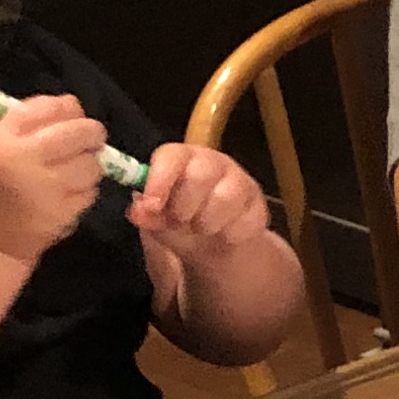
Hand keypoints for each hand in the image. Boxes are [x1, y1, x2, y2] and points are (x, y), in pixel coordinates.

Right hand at [0, 91, 112, 262]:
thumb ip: (27, 120)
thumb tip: (72, 104)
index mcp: (3, 138)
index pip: (49, 108)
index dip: (69, 108)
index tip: (73, 114)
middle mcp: (26, 159)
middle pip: (78, 132)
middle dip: (91, 133)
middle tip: (91, 138)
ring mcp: (47, 188)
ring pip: (90, 163)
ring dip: (90, 163)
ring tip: (75, 168)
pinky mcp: (62, 213)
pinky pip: (90, 192)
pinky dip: (86, 189)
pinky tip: (69, 191)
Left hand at [130, 143, 272, 267]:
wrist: (215, 243)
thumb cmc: (180, 221)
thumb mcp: (158, 221)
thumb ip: (147, 215)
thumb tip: (139, 210)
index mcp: (182, 159)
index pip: (171, 156)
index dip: (160, 179)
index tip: (153, 205)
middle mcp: (212, 162)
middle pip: (200, 174)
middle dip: (185, 206)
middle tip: (180, 221)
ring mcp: (239, 181)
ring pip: (226, 198)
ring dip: (207, 223)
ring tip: (201, 230)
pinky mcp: (259, 204)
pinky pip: (247, 221)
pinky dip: (231, 236)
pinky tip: (224, 236)